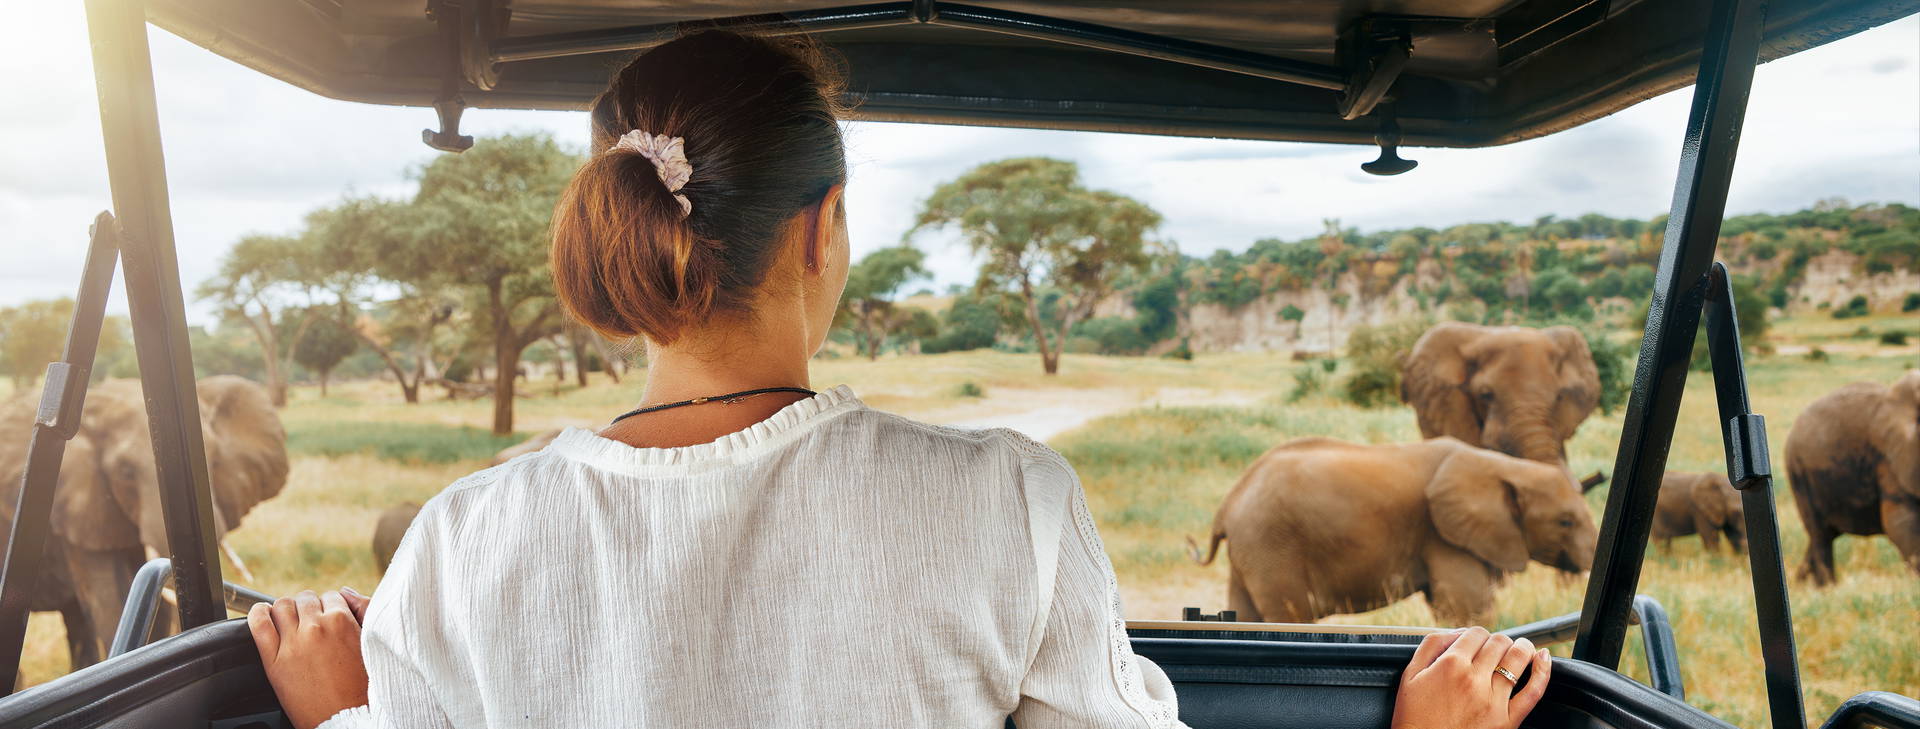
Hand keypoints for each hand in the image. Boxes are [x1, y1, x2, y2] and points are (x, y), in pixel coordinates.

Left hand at [248, 588, 372, 728]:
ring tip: (290, 623)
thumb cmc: (363, 686)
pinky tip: (263, 616)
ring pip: (282, 606)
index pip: (330, 596)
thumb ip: (363, 611)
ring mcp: (293, 642)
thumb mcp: (370, 644)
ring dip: (287, 610)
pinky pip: (258, 624)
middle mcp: (316, 627)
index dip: (329, 607)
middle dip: (308, 608)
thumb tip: (345, 592)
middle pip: (305, 599)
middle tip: (311, 624)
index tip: (328, 618)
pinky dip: (257, 614)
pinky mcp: (274, 660)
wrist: (346, 718)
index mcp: (342, 621)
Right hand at [1391, 627, 1550, 728]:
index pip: (1475, 633)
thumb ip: (1431, 646)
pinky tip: (1543, 658)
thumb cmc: (1414, 717)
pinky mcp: (1507, 720)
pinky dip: (1543, 671)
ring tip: (1521, 647)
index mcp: (1450, 665)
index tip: (1475, 643)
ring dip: (1522, 647)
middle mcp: (1474, 679)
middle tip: (1495, 648)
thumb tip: (1456, 633)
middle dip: (1498, 641)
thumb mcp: (1410, 675)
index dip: (1477, 635)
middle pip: (1498, 642)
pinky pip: (1533, 691)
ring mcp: (1493, 700)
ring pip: (1518, 658)